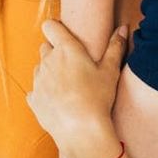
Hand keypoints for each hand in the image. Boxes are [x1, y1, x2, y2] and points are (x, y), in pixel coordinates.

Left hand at [27, 21, 127, 157]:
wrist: (81, 131)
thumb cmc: (98, 98)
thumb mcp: (110, 71)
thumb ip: (115, 47)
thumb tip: (123, 28)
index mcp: (66, 50)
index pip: (50, 26)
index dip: (55, 28)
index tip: (63, 34)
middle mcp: (48, 61)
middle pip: (45, 47)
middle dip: (55, 52)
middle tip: (72, 65)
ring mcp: (38, 80)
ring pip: (40, 68)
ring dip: (49, 72)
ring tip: (67, 85)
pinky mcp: (33, 99)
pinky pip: (36, 90)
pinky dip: (44, 92)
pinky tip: (58, 101)